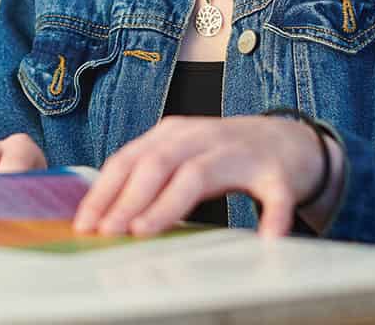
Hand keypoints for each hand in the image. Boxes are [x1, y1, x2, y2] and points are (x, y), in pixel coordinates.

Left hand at [73, 115, 343, 237]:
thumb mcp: (182, 155)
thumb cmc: (225, 155)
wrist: (290, 140)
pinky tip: (265, 239)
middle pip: (156, 164)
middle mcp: (201, 137)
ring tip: (145, 230)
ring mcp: (239, 152)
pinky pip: (275, 196)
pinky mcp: (278, 173)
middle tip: (108, 232)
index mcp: (173, 134)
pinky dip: (272, 216)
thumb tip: (104, 213)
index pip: (129, 159)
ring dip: (167, 204)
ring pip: (197, 175)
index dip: (104, 190)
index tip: (84, 222)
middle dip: (127, 199)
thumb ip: (150, 175)